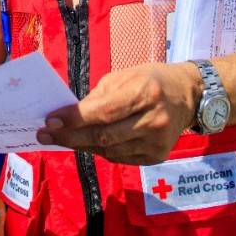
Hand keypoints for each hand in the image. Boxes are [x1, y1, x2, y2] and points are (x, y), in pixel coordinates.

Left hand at [36, 62, 200, 164]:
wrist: (189, 95)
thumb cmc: (151, 80)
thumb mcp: (125, 77)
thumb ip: (98, 97)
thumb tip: (69, 117)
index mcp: (144, 93)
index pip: (103, 111)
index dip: (74, 119)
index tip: (50, 121)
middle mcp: (153, 120)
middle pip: (103, 136)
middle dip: (70, 137)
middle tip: (45, 135)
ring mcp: (157, 142)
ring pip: (109, 151)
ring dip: (83, 145)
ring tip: (66, 137)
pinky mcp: (157, 157)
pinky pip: (120, 158)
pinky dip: (102, 150)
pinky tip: (91, 142)